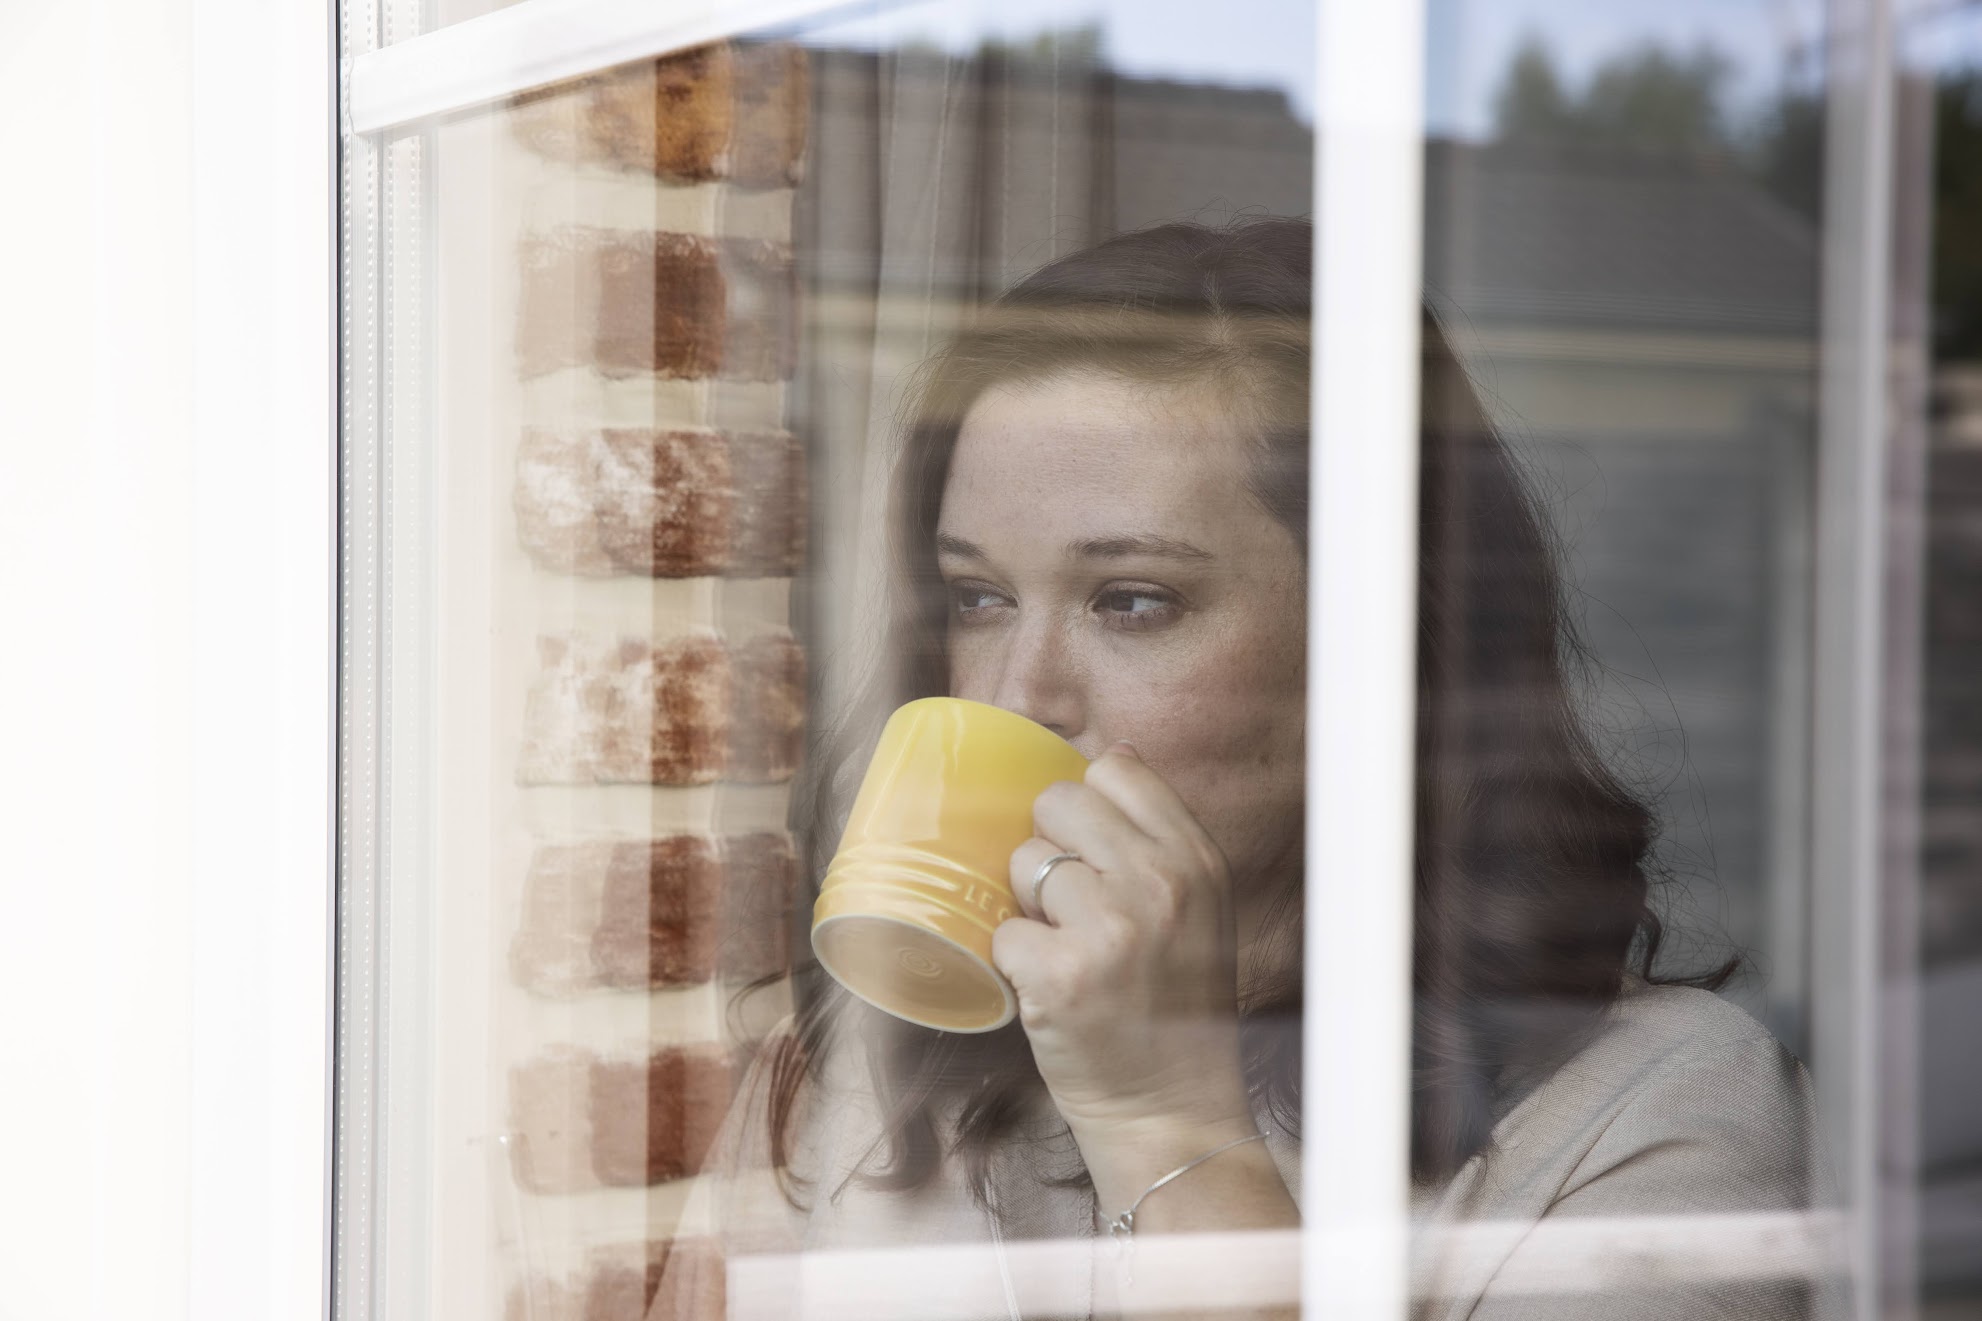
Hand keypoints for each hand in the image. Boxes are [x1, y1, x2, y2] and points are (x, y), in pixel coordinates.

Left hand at [990, 743, 1251, 1139]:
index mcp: (1196, 859)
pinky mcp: (1061, 975)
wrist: (1172, 1111)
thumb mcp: (1199, 909)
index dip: (1087, 808)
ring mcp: (1110, 928)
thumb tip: (1107, 759)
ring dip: (1029, 908)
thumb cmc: (1176, 1007)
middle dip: (1049, 848)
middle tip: (1069, 907)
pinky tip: (1049, 989)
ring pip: (1023, 864)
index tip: (1089, 850)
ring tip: (1066, 952)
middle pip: (1057, 803)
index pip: (1116, 771)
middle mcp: (1160, 884)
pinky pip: (1002, 931)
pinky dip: (1013, 962)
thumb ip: (1159, 837)